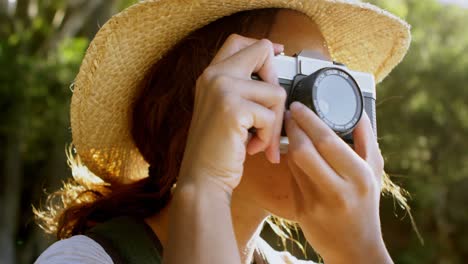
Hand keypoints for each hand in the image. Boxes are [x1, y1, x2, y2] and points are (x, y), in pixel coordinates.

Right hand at [177, 34, 285, 193]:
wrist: (202, 178)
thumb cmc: (216, 150)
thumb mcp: (224, 111)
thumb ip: (241, 91)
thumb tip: (274, 80)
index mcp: (211, 75)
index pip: (239, 41)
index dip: (264, 46)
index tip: (279, 52)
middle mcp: (214, 76)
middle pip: (263, 51)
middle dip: (276, 83)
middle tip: (269, 111)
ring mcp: (222, 88)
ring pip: (275, 92)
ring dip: (273, 123)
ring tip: (256, 139)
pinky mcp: (232, 108)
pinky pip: (271, 116)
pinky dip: (268, 136)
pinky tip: (251, 147)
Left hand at [285, 102, 391, 262]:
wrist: (354, 248)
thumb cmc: (365, 205)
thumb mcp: (374, 173)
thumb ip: (367, 141)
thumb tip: (358, 112)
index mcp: (359, 177)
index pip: (326, 141)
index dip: (308, 120)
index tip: (298, 106)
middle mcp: (338, 190)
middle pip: (304, 150)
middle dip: (292, 127)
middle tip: (289, 113)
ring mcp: (317, 202)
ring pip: (294, 162)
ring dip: (288, 141)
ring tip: (291, 128)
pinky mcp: (301, 211)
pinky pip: (291, 177)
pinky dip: (290, 160)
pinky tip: (293, 151)